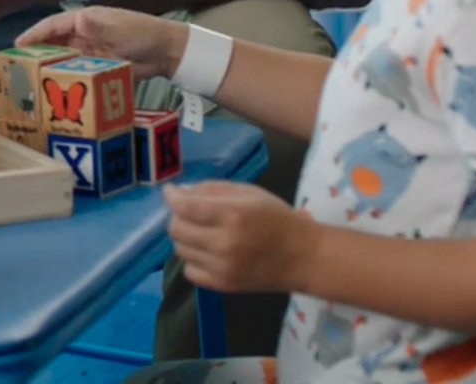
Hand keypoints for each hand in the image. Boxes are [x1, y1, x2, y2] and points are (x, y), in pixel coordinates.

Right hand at [15, 6, 188, 81]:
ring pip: (62, 58)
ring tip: (30, 79)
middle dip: (35, 52)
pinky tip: (55, 88)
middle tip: (17, 66)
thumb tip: (79, 19)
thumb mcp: (120, 29)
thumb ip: (98, 26)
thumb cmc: (142, 33)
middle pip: (53, 43)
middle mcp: (83, 34)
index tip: (17, 47)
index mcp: (85, 20)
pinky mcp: (96, 66)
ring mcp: (89, 51)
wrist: (165, 52)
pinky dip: (64, 77)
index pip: (53, 26)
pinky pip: (75, 71)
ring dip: (48, 66)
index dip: (34, 35)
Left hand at [163, 181, 317, 293]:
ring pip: (180, 250)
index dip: (172, 197)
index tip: (171, 192)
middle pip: (176, 230)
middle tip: (190, 213)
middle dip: (178, 217)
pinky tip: (207, 252)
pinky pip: (190, 271)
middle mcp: (224, 243)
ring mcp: (223, 268)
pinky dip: (193, 260)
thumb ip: (212, 189)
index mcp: (232, 214)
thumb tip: (180, 192)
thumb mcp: (249, 193)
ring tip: (203, 232)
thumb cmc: (277, 219)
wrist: (304, 258)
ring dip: (185, 238)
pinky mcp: (223, 286)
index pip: (184, 207)